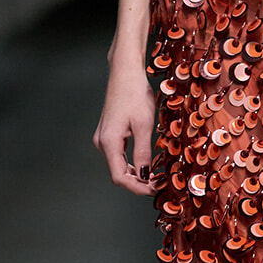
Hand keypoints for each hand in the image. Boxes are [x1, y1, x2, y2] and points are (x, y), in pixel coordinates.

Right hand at [93, 59, 157, 194]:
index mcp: (108, 142)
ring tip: (157, 176)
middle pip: (118, 173)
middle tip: (160, 184)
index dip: (138, 187)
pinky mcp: (109, 133)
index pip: (119, 177)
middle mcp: (102, 143)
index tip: (156, 190)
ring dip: (136, 174)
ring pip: (119, 165)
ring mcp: (104, 138)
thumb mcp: (144, 125)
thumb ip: (143, 153)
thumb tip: (144, 176)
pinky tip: (146, 163)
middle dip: (138, 182)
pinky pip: (120, 155)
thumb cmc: (134, 94)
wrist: (125, 73)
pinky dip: (133, 163)